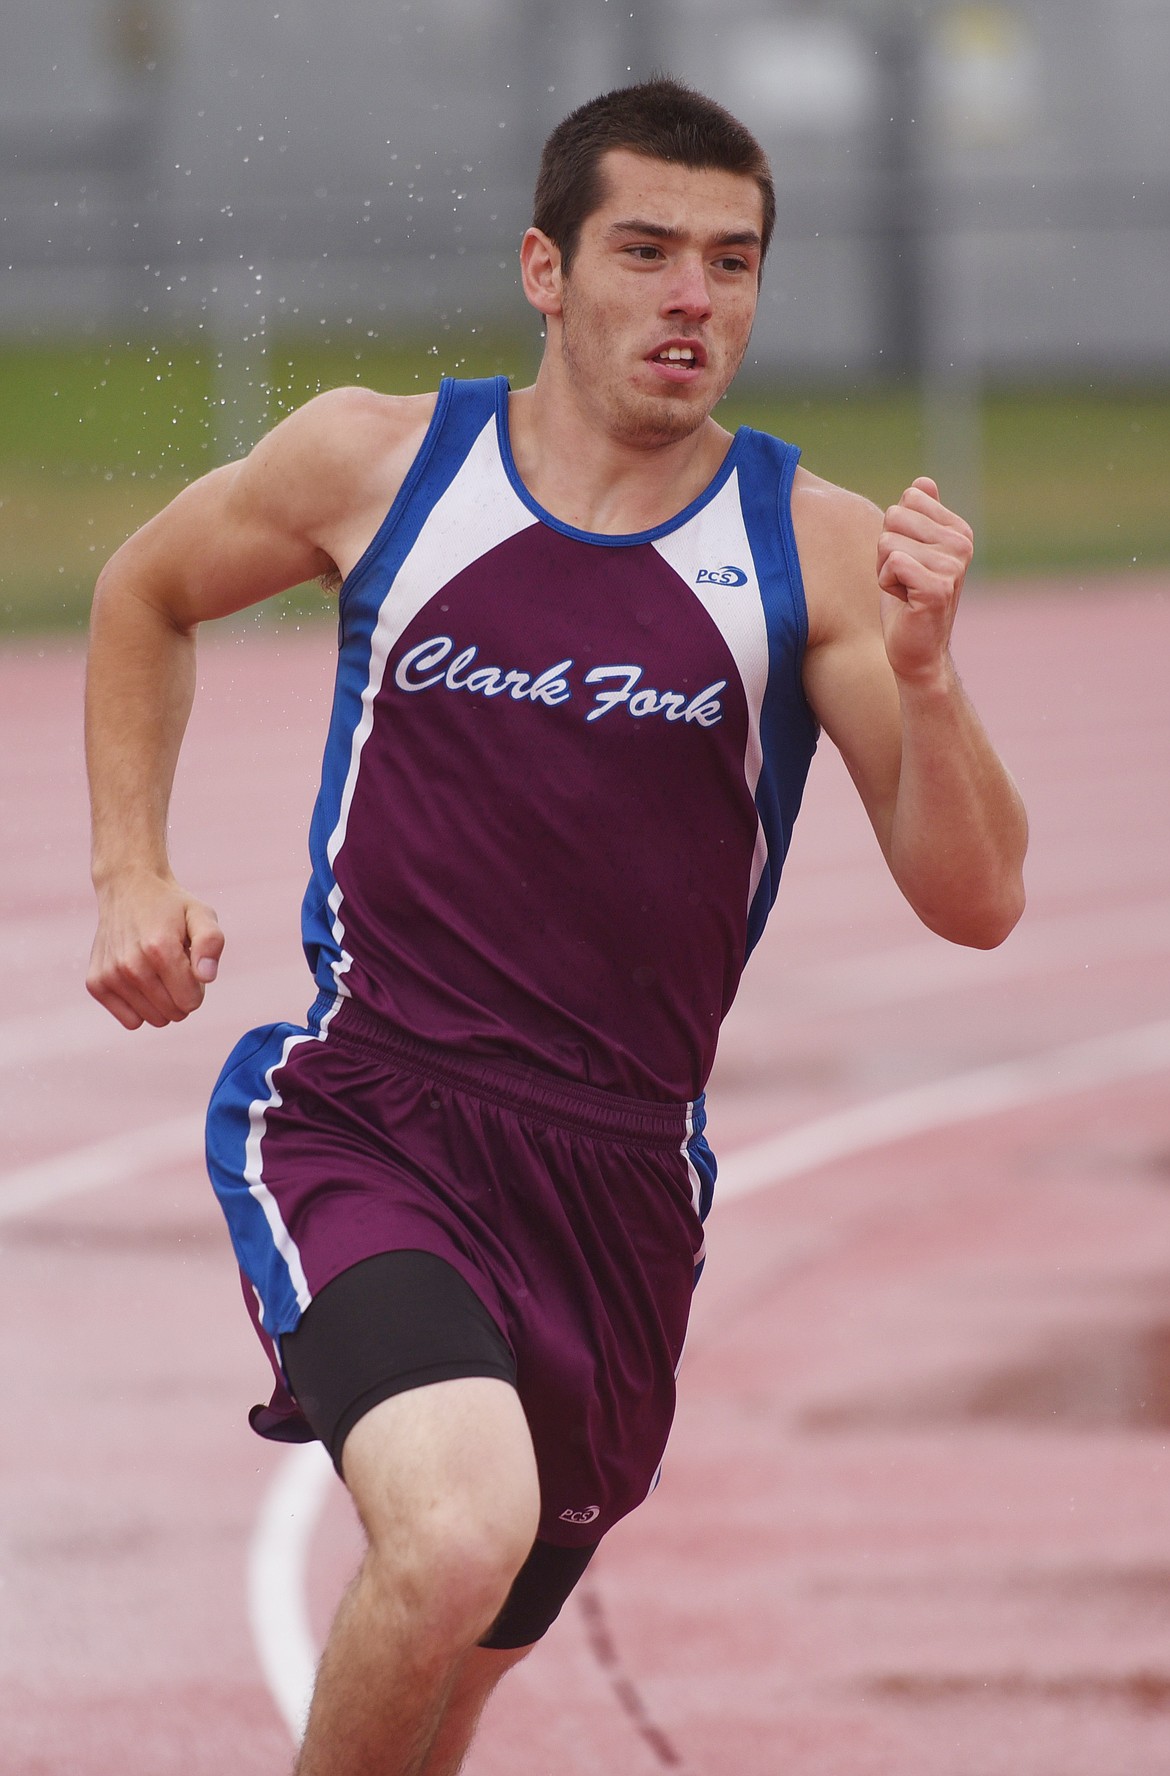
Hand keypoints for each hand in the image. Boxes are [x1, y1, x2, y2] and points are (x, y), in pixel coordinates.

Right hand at [87, 871, 224, 1029]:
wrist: (127, 887)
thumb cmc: (171, 906)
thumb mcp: (201, 914)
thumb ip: (211, 943)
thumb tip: (206, 977)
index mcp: (160, 950)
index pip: (191, 1001)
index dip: (197, 986)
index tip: (189, 964)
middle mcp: (131, 966)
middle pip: (174, 1013)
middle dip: (181, 994)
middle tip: (174, 965)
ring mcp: (110, 976)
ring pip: (153, 1019)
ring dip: (161, 1000)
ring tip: (156, 969)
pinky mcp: (96, 984)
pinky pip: (130, 1021)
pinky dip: (140, 1006)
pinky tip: (139, 979)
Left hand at [876, 477, 973, 687]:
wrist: (917, 651)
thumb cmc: (909, 601)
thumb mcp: (912, 551)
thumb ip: (920, 517)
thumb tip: (922, 482)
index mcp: (958, 530)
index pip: (908, 499)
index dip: (896, 531)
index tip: (909, 560)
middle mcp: (961, 544)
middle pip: (895, 517)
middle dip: (886, 550)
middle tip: (905, 578)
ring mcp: (952, 565)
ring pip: (888, 542)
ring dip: (886, 570)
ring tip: (905, 590)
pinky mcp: (937, 587)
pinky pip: (892, 563)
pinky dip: (886, 584)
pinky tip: (905, 600)